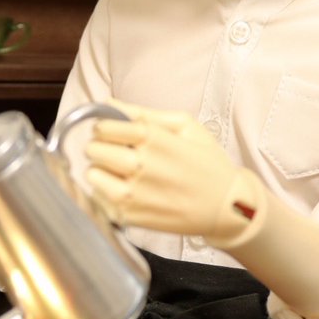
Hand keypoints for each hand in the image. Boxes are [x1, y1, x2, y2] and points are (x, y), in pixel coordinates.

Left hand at [85, 100, 254, 242]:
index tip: (113, 132)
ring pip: (92, 175)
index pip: (103, 127)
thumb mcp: (185, 126)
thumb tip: (108, 102)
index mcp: (152, 139)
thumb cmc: (207, 163)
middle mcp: (139, 165)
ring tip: (122, 174)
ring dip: (102, 172)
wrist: (227, 207)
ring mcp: (132, 194)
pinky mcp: (129, 216)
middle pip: (93, 150)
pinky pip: (98, 199)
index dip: (104, 127)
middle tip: (118, 153)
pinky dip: (107, 194)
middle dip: (101, 148)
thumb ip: (143, 113)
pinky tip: (127, 191)